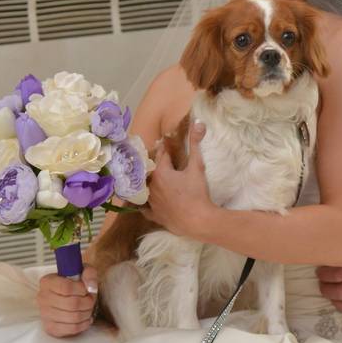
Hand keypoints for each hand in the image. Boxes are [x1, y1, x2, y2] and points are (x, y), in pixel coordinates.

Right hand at [36, 265, 97, 336]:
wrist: (65, 297)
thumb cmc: (74, 283)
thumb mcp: (82, 271)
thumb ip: (89, 273)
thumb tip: (90, 287)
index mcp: (47, 282)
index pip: (67, 288)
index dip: (82, 289)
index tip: (86, 290)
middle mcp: (42, 298)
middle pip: (72, 304)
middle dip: (88, 302)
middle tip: (91, 300)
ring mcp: (44, 314)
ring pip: (74, 317)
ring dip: (87, 313)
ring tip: (89, 308)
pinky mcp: (50, 327)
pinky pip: (72, 328)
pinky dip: (84, 324)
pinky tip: (86, 318)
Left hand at [142, 120, 214, 237]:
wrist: (198, 220)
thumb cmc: (197, 192)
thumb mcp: (198, 166)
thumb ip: (196, 144)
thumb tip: (198, 122)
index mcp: (161, 172)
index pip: (161, 155)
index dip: (165, 148)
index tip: (164, 142)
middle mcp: (152, 186)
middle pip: (151, 171)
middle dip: (155, 164)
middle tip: (159, 159)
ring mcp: (151, 202)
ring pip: (145, 189)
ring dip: (148, 182)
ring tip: (149, 178)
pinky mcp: (154, 215)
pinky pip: (144, 208)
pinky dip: (144, 204)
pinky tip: (143, 202)